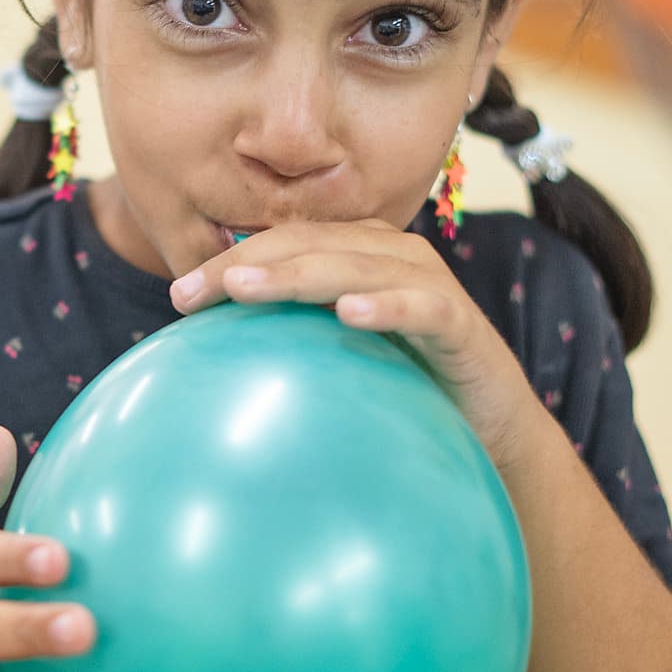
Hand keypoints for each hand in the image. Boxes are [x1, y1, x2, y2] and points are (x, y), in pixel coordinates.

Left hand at [169, 220, 538, 470]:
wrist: (493, 428)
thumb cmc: (408, 388)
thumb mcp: (341, 360)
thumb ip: (293, 341)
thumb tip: (208, 361)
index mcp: (361, 255)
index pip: (284, 243)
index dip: (229, 261)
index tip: (178, 298)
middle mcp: (395, 257)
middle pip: (311, 244)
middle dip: (247, 263)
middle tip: (190, 293)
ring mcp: (431, 287)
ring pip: (357, 265)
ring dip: (300, 273)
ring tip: (247, 289)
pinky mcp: (463, 326)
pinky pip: (424, 310)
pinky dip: (387, 307)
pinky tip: (348, 314)